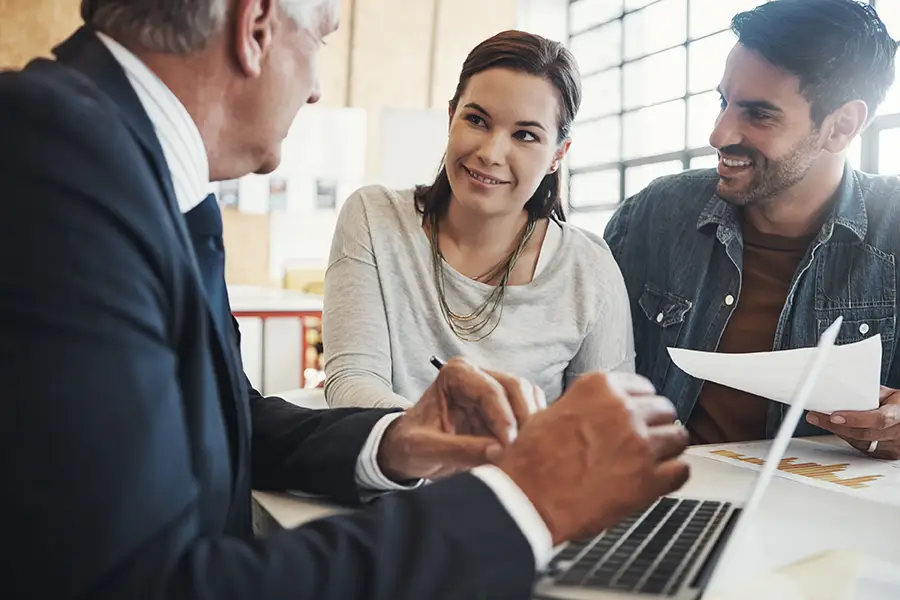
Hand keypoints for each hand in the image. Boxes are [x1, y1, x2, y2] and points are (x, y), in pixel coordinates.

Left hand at [377, 358, 545, 481]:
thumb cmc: (410, 446)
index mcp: (455, 374)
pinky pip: (529, 414)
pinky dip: (532, 431)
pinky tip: (525, 452)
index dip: (504, 418)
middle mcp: (478, 375)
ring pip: (528, 399)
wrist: (407, 454)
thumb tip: (499, 453)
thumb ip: (460, 450)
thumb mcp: (426, 450)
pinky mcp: (504, 410)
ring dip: (531, 425)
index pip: (490, 390)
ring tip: (525, 454)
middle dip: (523, 419)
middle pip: (516, 388)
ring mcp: (494, 391)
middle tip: (524, 451)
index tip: (509, 447)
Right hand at [497, 372, 689, 545]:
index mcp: (600, 388)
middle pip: (664, 409)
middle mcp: (623, 410)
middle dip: (656, 424)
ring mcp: (639, 443)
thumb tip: (603, 412)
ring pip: (678, 437)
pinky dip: (673, 475)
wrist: (528, 498)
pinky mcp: (649, 479)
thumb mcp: (554, 412)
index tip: (639, 414)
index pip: (643, 387)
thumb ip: (587, 406)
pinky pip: (681, 471)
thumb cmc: (532, 460)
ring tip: (655, 460)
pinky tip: (660, 479)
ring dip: (668, 449)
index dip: (640, 404)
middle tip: (646, 439)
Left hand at [806, 385, 899, 459]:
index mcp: (899, 414)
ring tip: (819, 420)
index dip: (855, 419)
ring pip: (859, 442)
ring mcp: (892, 446)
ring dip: (837, 432)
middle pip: (862, 434)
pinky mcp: (885, 453)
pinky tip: (837, 429)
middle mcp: (896, 433)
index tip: (834, 416)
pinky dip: (847, 438)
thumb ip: (870, 394)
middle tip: (816, 417)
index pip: (878, 419)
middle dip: (835, 426)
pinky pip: (861, 447)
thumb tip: (843, 391)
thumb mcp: (890, 394)